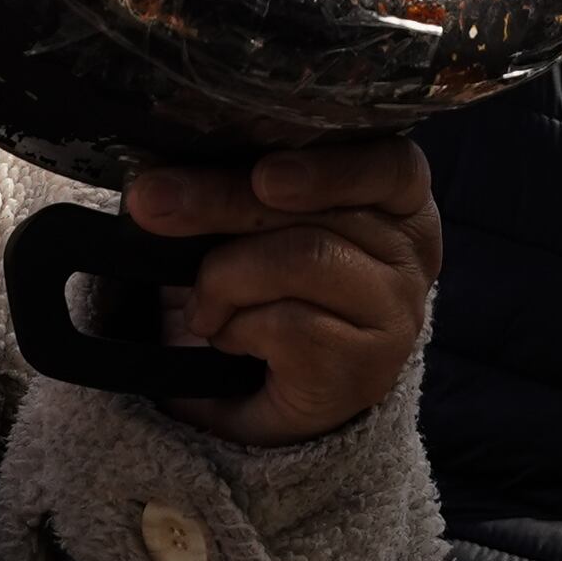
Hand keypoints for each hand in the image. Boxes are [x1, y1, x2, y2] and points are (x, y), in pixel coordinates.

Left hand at [123, 139, 443, 448]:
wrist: (275, 395)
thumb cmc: (273, 289)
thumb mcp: (261, 227)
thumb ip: (238, 189)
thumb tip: (161, 181)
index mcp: (398, 199)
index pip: (392, 165)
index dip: (329, 167)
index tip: (265, 175)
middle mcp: (410, 254)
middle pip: (316, 213)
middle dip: (221, 202)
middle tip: (151, 201)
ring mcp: (395, 313)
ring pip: (301, 261)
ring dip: (225, 277)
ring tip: (201, 303)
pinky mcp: (365, 368)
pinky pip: (289, 326)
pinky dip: (239, 328)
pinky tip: (230, 337)